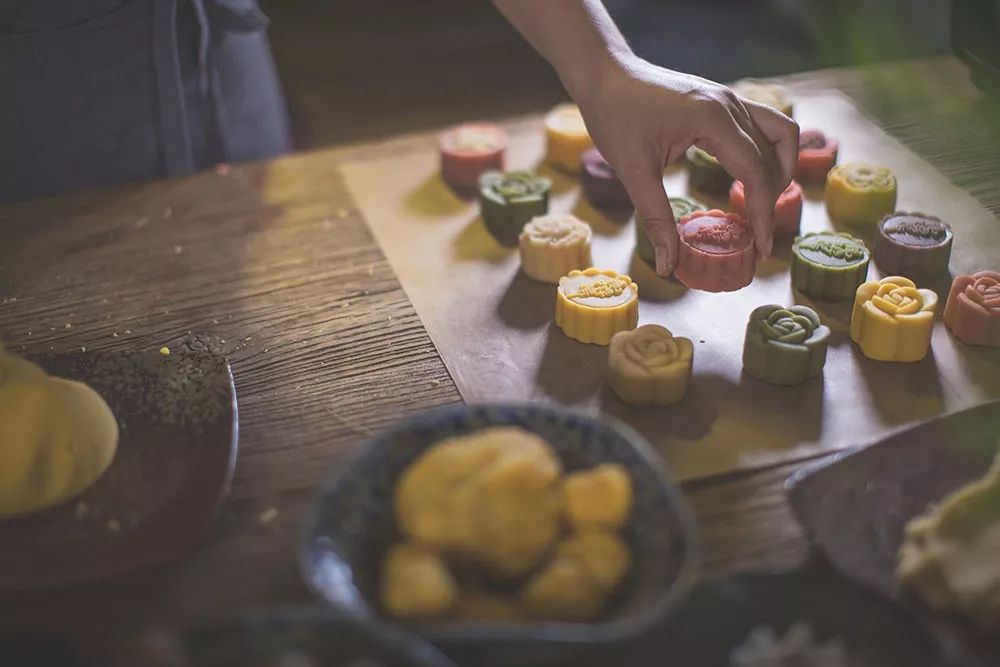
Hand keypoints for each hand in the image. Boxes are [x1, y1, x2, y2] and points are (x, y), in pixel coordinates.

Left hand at [575, 54, 798, 274]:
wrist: (604, 76)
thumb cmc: (614, 117)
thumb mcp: (632, 171)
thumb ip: (655, 218)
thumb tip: (670, 264)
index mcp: (714, 119)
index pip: (756, 172)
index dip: (762, 214)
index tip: (761, 248)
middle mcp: (731, 105)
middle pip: (776, 154)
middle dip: (772, 197)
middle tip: (757, 234)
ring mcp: (730, 99)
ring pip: (781, 133)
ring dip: (779, 169)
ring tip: (759, 204)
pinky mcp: (723, 101)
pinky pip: (762, 126)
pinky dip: (765, 154)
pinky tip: (746, 179)